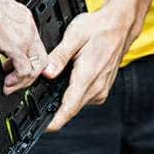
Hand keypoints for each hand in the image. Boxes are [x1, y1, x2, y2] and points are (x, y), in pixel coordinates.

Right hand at [0, 0, 56, 94]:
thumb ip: (0, 28)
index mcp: (25, 20)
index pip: (35, 45)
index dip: (29, 60)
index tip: (15, 66)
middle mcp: (29, 29)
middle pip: (41, 59)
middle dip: (30, 74)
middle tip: (15, 80)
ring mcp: (25, 38)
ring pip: (36, 67)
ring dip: (23, 80)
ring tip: (9, 84)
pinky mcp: (16, 46)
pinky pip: (24, 70)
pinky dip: (17, 80)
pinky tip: (7, 82)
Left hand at [43, 1, 136, 131]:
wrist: (119, 26)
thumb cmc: (98, 28)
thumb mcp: (74, 36)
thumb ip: (59, 56)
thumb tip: (46, 73)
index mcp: (88, 76)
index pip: (69, 108)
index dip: (54, 121)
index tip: (41, 127)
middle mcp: (96, 87)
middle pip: (70, 108)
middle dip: (53, 108)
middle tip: (34, 100)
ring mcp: (101, 89)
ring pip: (76, 103)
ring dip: (63, 100)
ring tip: (50, 86)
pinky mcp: (102, 88)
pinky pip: (83, 97)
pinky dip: (72, 93)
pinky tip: (67, 80)